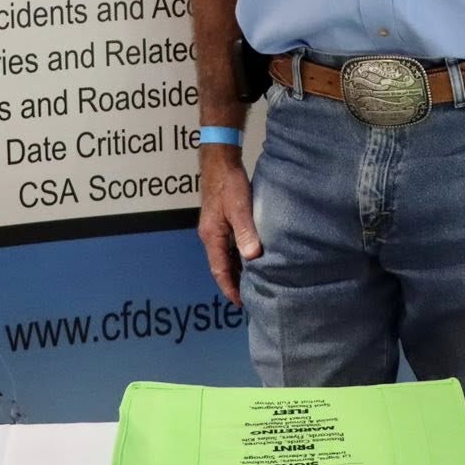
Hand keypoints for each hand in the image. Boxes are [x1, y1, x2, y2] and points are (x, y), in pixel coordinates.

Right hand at [197, 151, 259, 305]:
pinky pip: (228, 245)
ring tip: (253, 282)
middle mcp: (210, 236)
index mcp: (212, 236)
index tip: (240, 303)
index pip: (219, 270)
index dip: (229, 288)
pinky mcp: (220, 221)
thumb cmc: (229, 183)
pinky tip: (250, 258)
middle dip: (233, 282)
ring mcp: (214, 228)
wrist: (219, 161)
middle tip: (250, 297)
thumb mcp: (239, 207)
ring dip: (237, 270)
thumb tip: (252, 257)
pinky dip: (238, 256)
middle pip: (221, 266)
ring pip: (225, 256)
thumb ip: (245, 231)